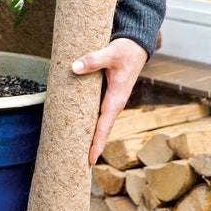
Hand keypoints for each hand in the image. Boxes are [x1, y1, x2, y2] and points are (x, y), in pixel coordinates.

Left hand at [71, 37, 147, 164]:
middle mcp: (114, 104)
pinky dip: (90, 124)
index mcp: (116, 99)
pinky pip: (98, 114)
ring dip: (90, 137)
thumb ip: (92, 60)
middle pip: (101, 130)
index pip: (104, 126)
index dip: (97, 143)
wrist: (136, 46)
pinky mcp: (107, 96)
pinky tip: (79, 130)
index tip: (90, 160)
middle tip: (78, 164)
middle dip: (92, 147)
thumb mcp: (110, 53)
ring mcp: (111, 101)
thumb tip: (73, 68)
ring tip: (76, 152)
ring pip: (99, 123)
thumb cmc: (125, 51)